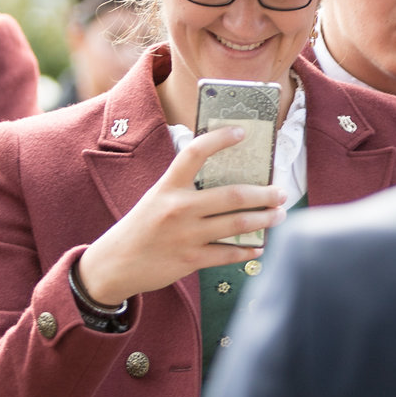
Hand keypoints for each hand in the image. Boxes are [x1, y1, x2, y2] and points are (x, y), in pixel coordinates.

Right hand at [75, 127, 287, 305]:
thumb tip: (226, 186)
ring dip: (263, 220)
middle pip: (231, 196)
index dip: (219, 139)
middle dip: (263, 194)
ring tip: (279, 215)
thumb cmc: (139, 228)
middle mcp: (178, 208)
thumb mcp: (156, 199)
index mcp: (167, 187)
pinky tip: (259, 246)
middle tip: (281, 192)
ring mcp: (185, 235)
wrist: (114, 264)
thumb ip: (184, 190)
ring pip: (236, 225)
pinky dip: (247, 250)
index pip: (194, 153)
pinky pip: (227, 253)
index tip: (241, 132)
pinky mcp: (190, 259)